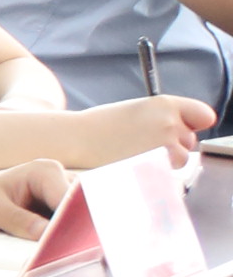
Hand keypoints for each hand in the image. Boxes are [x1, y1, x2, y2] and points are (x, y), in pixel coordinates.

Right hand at [58, 95, 217, 170]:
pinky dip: (154, 171)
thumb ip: (162, 117)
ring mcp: (165, 145)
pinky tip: (132, 163)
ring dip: (164, 159)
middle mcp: (170, 122)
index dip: (193, 124)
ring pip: (181, 158)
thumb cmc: (98, 127)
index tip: (182, 128)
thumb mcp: (135, 111)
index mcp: (165, 103)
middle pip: (189, 139)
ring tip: (133, 154)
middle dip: (172, 143)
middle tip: (141, 143)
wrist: (73, 140)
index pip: (204, 116)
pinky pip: (168, 172)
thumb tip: (183, 130)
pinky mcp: (157, 165)